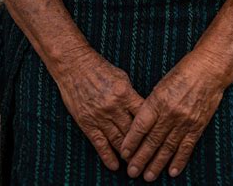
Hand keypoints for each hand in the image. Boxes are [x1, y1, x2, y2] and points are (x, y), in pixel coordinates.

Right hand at [54, 46, 144, 171]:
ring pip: (118, 140)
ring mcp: (100, 116)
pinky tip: (115, 166)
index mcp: (125, 93)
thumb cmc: (99, 68)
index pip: (143, 116)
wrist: (74, 65)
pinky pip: (100, 144)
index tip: (158, 138)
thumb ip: (131, 94)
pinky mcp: (87, 123)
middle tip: (150, 157)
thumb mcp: (121, 77)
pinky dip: (108, 156)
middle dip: (142, 146)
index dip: (152, 129)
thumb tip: (142, 110)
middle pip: (132, 132)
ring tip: (135, 164)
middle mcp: (114, 107)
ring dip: (127, 154)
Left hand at [119, 50, 223, 180]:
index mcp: (158, 99)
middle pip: (152, 140)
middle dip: (141, 158)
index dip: (131, 141)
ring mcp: (185, 121)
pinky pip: (186, 147)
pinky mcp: (198, 126)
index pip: (140, 125)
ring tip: (147, 177)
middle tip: (132, 172)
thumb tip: (140, 124)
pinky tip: (171, 172)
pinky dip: (179, 161)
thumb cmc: (183, 73)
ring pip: (168, 147)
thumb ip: (152, 104)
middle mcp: (170, 112)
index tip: (124, 153)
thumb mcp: (162, 84)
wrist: (209, 69)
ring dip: (157, 164)